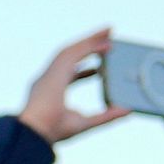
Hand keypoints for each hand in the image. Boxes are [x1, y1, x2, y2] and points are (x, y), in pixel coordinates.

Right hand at [20, 29, 129, 145]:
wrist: (35, 129)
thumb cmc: (53, 131)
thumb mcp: (85, 123)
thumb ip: (106, 117)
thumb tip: (128, 110)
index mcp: (51, 93)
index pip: (69, 78)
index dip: (84, 72)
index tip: (99, 70)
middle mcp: (48, 79)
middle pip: (71, 58)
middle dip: (89, 47)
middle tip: (107, 40)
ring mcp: (50, 72)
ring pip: (73, 50)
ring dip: (91, 40)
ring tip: (109, 32)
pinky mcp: (56, 68)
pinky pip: (76, 51)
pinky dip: (90, 44)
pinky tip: (106, 43)